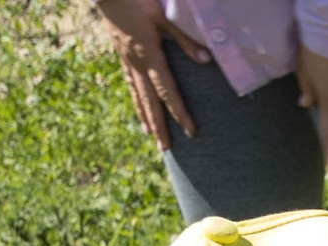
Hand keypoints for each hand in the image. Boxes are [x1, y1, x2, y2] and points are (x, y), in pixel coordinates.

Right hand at [93, 0, 206, 148]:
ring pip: (137, 94)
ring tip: (151, 136)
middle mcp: (136, 63)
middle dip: (160, 126)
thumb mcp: (164, 17)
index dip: (179, 113)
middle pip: (150, 101)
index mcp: (149, 56)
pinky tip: (139, 107)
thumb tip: (206, 60)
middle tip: (166, 149)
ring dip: (145, 117)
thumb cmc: (137, 0)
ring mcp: (127, 60)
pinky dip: (135, 99)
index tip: (190, 131)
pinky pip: (130, 83)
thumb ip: (184, 39)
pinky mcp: (121, 54)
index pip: (167, 92)